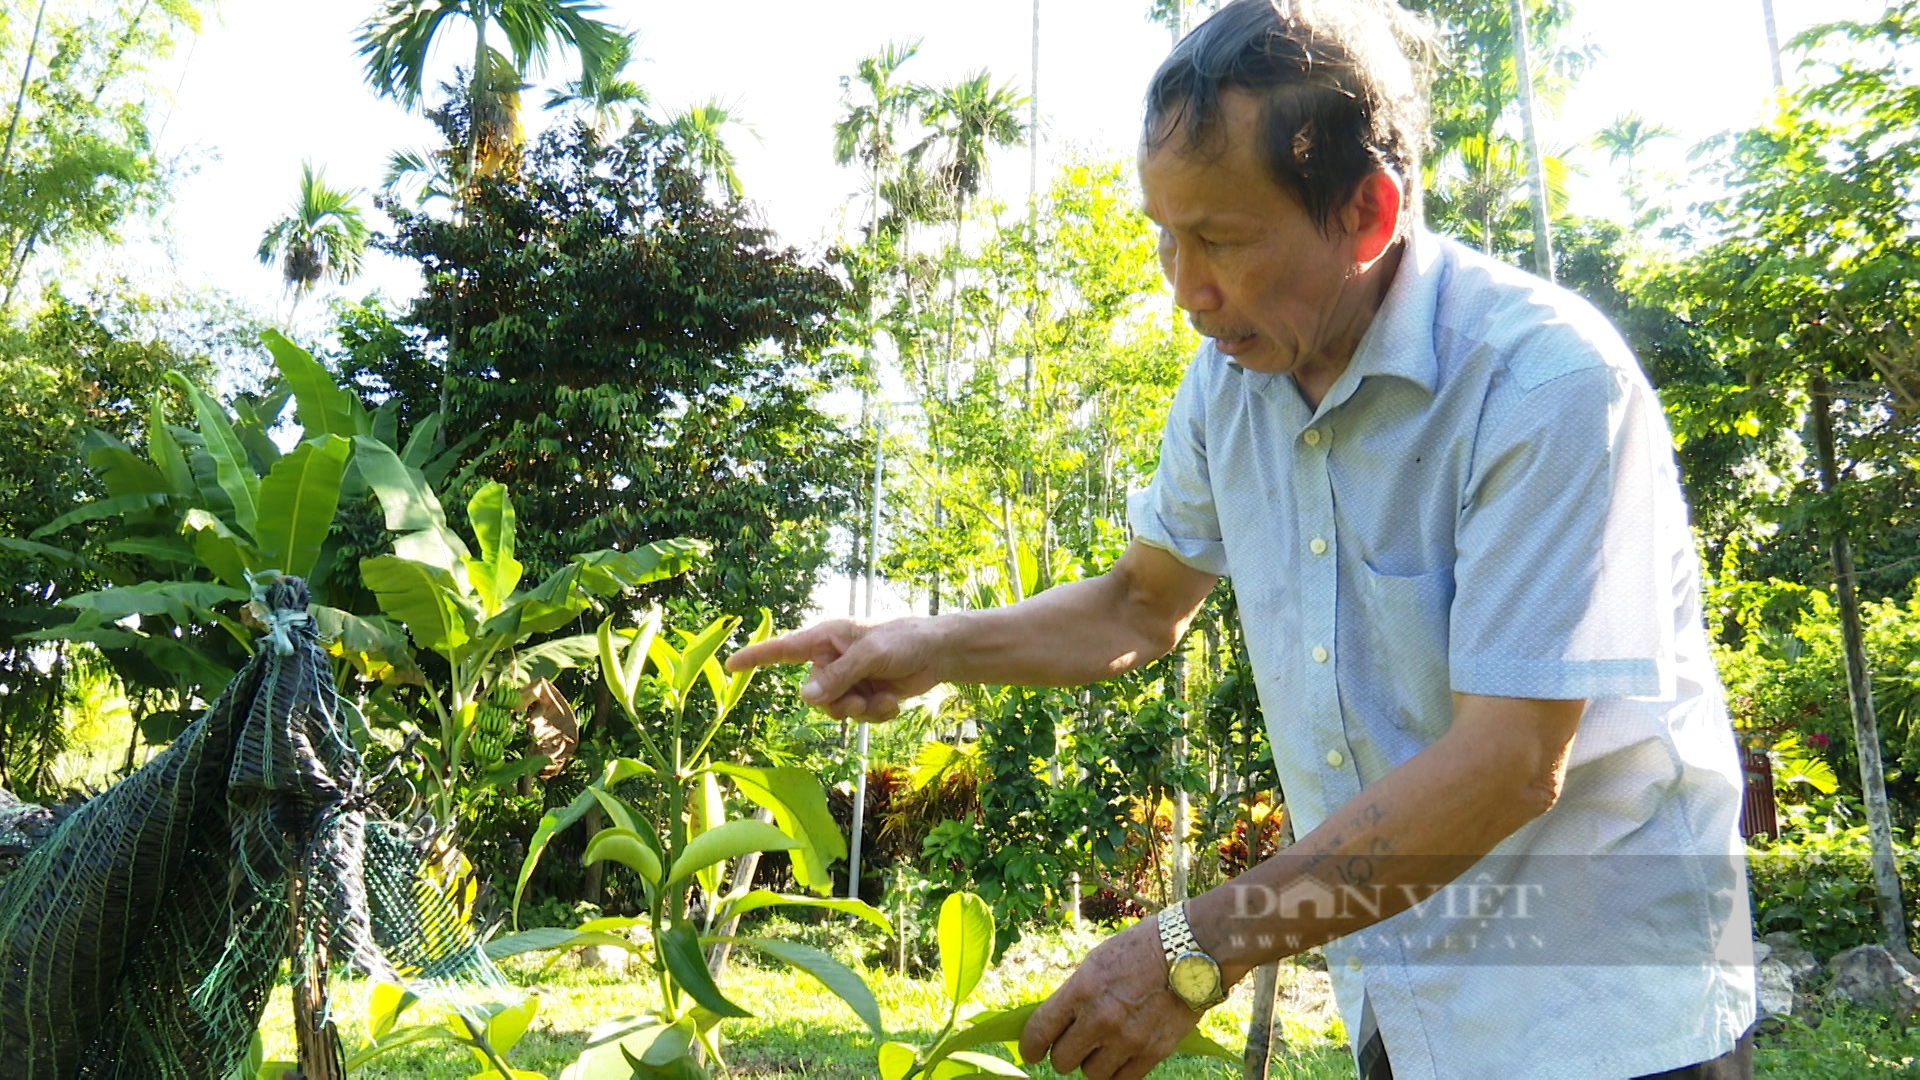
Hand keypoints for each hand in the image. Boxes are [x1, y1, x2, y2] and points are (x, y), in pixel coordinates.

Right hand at [722, 617, 944, 720]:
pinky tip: (894, 703)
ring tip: (883, 699)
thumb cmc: (904, 640)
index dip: (756, 657)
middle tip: (862, 697)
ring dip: (859, 711)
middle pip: (814, 695)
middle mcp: (831, 659)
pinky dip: (876, 714)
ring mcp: (848, 679)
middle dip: (838, 703)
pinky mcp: (864, 695)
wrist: (938, 654)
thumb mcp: (871, 655)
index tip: (730, 665)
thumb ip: (838, 676)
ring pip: (835, 711)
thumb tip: (805, 697)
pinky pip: (857, 717)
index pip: (783, 650)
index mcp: (826, 639)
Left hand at [1018, 916, 1198, 1079]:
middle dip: (1064, 1054)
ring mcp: (1128, 1039)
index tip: (1032, 1052)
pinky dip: (1119, 1071)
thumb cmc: (1141, 949)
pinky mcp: (1153, 1052)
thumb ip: (1076, 994)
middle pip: (1063, 1061)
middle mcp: (1101, 1019)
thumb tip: (1058, 1021)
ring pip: (1092, 1075)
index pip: (1040, 1031)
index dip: (1030, 1047)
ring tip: (1103, 1048)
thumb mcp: (1097, 963)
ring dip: (1093, 1064)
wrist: (1192, 951)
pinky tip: (1122, 1056)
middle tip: (1074, 1045)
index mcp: (1082, 990)